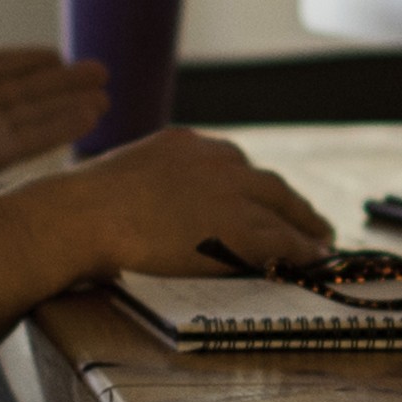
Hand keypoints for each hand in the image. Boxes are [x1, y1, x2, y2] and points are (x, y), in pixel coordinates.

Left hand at [0, 0, 107, 195]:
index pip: (1, 66)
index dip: (30, 60)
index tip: (59, 55)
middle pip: (28, 91)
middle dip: (64, 83)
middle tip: (101, 71)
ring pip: (38, 115)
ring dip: (72, 105)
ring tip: (106, 96)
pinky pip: (37, 139)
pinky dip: (65, 126)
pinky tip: (93, 114)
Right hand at [26, 128, 331, 280]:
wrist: (84, 215)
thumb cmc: (82, 209)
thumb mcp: (121, 179)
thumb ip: (148, 186)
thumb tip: (147, 211)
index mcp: (183, 144)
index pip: (232, 163)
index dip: (252, 185)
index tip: (263, 197)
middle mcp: (214, 159)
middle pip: (266, 182)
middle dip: (290, 203)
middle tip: (309, 220)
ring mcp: (230, 190)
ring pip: (281, 208)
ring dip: (305, 226)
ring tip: (320, 241)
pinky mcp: (239, 224)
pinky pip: (282, 237)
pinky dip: (302, 248)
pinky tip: (313, 258)